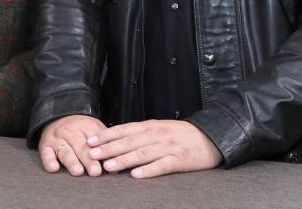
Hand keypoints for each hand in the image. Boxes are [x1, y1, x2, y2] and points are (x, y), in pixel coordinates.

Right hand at [38, 114, 106, 176]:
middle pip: (80, 147)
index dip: (101, 152)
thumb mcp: (94, 129)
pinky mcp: (45, 145)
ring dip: (71, 162)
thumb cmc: (80, 128)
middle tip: (95, 171)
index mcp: (86, 126)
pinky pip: (46, 153)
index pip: (95, 140)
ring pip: (65, 151)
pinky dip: (49, 161)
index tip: (108, 163)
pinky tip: (53, 168)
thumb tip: (117, 164)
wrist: (57, 115)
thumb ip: (104, 144)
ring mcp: (57, 138)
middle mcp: (70, 132)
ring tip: (78, 171)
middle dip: (88, 160)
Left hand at [86, 120, 222, 178]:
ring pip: (142, 154)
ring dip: (124, 160)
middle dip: (109, 148)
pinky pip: (162, 165)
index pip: (124, 129)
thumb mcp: (160, 128)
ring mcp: (168, 147)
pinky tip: (137, 175)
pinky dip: (149, 170)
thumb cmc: (181, 135)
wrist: (211, 137)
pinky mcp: (180, 159)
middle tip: (92, 154)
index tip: (90, 140)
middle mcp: (157, 135)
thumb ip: (141, 133)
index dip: (106, 135)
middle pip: (129, 142)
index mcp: (151, 126)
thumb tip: (117, 138)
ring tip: (108, 166)